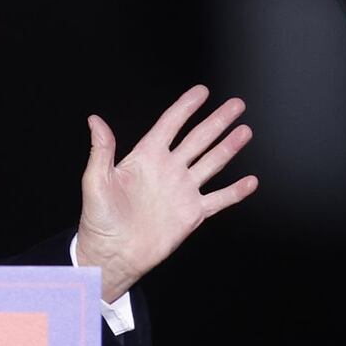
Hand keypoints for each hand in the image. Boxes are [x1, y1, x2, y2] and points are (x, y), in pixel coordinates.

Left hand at [76, 84, 257, 301]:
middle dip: (217, 121)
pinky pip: (219, 199)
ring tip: (245, 131)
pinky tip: (250, 181)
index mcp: (145, 158)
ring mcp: (182, 191)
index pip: (169, 126)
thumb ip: (101, 151)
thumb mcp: (95, 181)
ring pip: (212, 163)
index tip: (201, 92)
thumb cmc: (98, 219)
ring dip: (229, 148)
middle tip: (236, 105)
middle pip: (198, 140)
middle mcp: (167, 170)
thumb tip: (95, 121)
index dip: (185, 108)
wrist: (112, 254)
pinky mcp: (191, 213)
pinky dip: (235, 191)